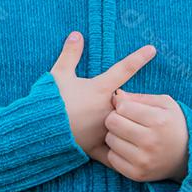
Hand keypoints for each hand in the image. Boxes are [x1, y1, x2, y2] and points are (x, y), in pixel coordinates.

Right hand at [50, 32, 156, 157]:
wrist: (39, 129)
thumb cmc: (49, 100)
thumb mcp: (59, 73)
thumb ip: (70, 54)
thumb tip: (76, 34)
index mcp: (99, 89)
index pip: (123, 70)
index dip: (138, 58)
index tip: (152, 49)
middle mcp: (106, 109)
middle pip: (126, 102)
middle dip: (126, 100)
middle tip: (117, 99)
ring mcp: (102, 129)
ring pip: (122, 125)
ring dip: (123, 123)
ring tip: (123, 125)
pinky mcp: (94, 147)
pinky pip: (112, 153)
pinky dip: (118, 154)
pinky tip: (127, 158)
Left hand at [90, 90, 188, 183]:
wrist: (189, 156)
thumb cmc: (174, 124)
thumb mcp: (165, 104)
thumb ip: (140, 97)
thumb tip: (116, 96)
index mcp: (159, 121)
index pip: (122, 107)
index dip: (122, 105)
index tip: (129, 109)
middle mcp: (151, 141)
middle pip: (112, 122)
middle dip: (115, 118)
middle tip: (124, 121)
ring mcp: (144, 160)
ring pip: (110, 140)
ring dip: (115, 135)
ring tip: (127, 135)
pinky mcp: (137, 174)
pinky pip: (112, 158)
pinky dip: (116, 152)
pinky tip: (128, 148)